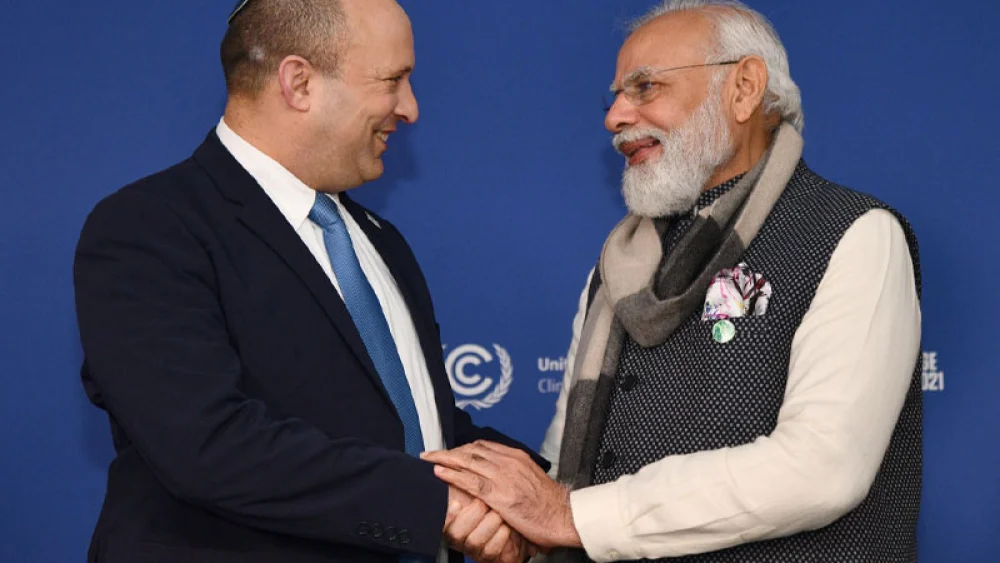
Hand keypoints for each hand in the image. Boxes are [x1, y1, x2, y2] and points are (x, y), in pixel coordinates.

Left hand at [423, 441, 581, 550]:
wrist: (563, 515)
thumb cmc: (548, 503)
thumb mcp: (530, 478)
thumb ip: (513, 473)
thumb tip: (498, 475)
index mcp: (516, 457)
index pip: (483, 446)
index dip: (462, 448)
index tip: (450, 451)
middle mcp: (508, 461)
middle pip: (471, 450)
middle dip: (449, 450)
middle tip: (432, 453)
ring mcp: (502, 476)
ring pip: (466, 461)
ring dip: (444, 458)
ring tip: (428, 459)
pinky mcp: (498, 494)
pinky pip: (469, 481)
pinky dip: (451, 474)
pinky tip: (439, 472)